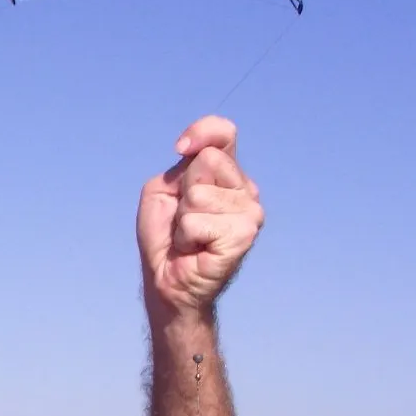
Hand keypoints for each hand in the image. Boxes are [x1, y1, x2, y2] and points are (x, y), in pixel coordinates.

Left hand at [136, 115, 263, 317]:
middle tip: (185, 221)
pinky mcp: (245, 234)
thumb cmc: (166, 238)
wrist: (167, 282)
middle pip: (207, 161)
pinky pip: (197, 221)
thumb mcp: (164, 191)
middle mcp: (246, 190)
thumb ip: (181, 165)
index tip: (180, 148)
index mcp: (228, 175)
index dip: (201, 133)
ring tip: (190, 238)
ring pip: (199, 194)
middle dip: (183, 192)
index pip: (224, 132)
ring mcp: (250, 212)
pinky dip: (186, 237)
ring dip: (183, 220)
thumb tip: (194, 151)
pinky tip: (196, 250)